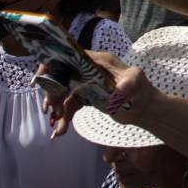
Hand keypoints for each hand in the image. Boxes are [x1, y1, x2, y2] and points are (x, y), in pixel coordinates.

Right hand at [40, 51, 159, 137]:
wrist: (145, 109)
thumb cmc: (143, 90)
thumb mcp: (136, 83)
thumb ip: (127, 84)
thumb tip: (117, 92)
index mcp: (99, 61)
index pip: (70, 56)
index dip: (53, 64)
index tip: (41, 79)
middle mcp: (90, 69)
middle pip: (63, 75)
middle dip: (53, 92)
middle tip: (51, 109)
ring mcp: (88, 83)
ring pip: (65, 93)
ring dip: (59, 109)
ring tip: (59, 127)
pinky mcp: (88, 97)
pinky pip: (71, 105)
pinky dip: (65, 117)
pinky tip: (60, 132)